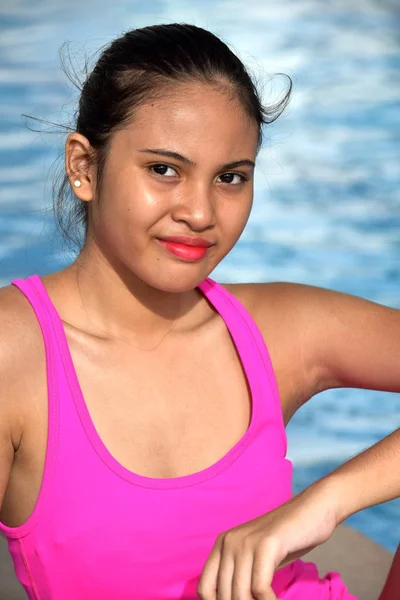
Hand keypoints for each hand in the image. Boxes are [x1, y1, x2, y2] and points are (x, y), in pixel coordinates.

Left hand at [197, 480, 338, 599]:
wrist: (314, 510)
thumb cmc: (288, 540)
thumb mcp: (257, 557)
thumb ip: (242, 576)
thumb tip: (233, 598)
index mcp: (223, 544)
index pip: (205, 588)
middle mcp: (229, 541)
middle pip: (224, 595)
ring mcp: (246, 541)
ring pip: (241, 595)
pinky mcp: (266, 544)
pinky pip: (260, 587)